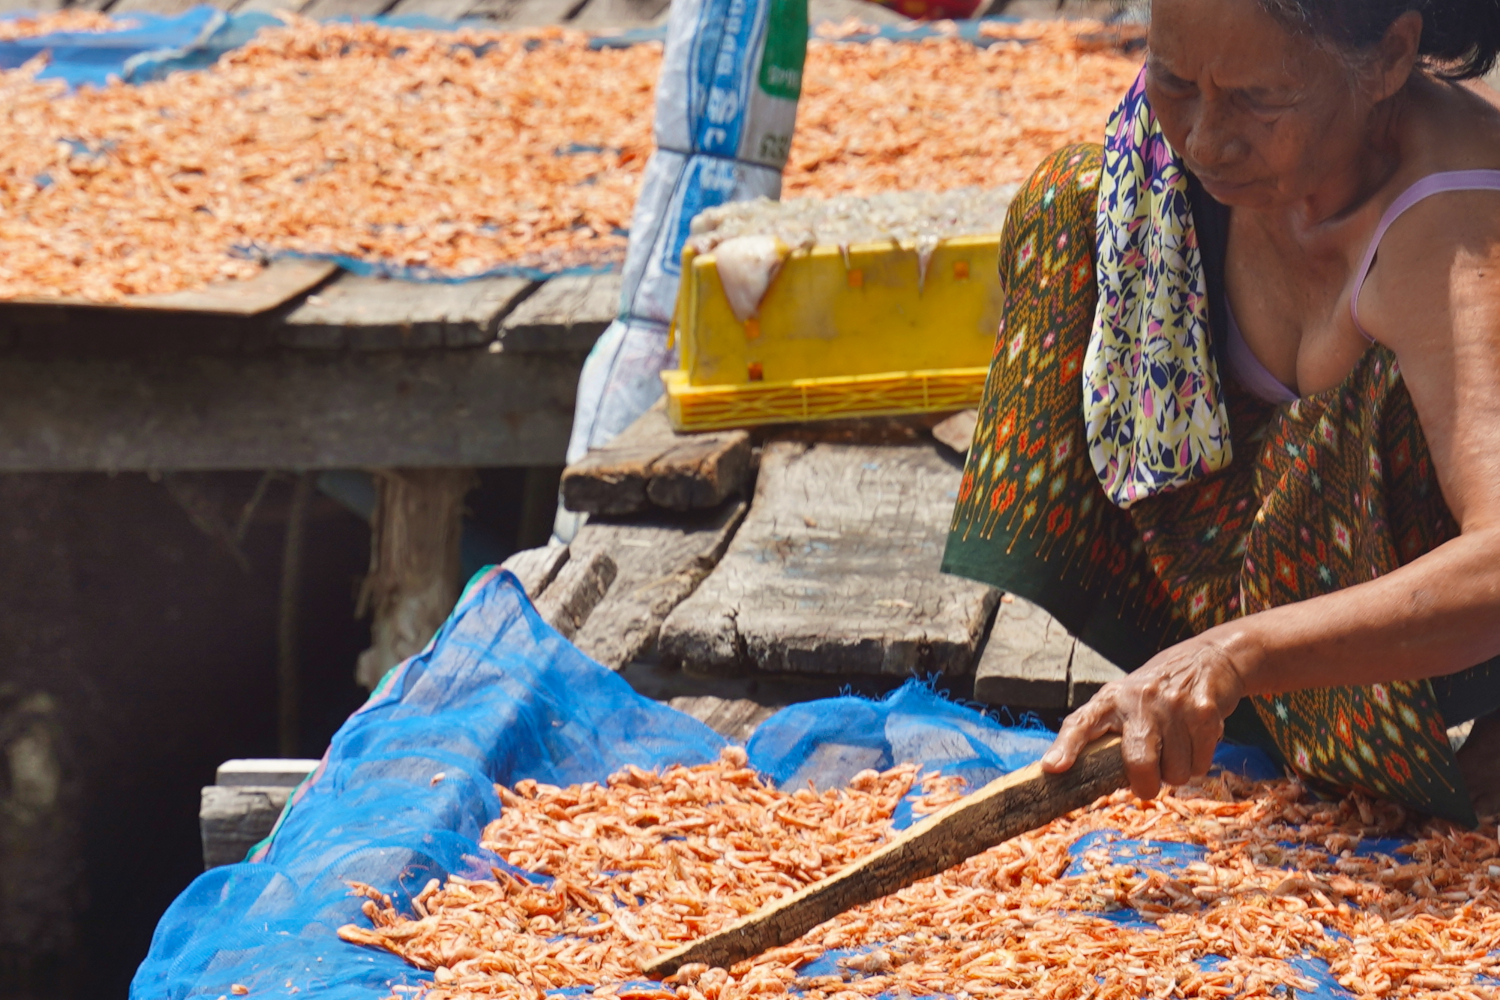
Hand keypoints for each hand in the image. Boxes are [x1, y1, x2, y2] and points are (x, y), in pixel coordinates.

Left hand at [1040, 636, 1247, 798]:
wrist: (1208, 659)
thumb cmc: (1155, 691)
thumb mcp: (1122, 700)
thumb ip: (1103, 732)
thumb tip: (1070, 771)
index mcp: (1110, 699)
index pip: (1080, 722)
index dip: (1066, 746)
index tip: (1053, 767)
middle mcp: (1138, 700)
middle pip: (1139, 763)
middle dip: (1146, 784)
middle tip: (1149, 779)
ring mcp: (1173, 705)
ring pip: (1176, 773)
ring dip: (1177, 770)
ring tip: (1175, 746)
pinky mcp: (1203, 713)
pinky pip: (1200, 764)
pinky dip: (1198, 762)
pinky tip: (1193, 740)